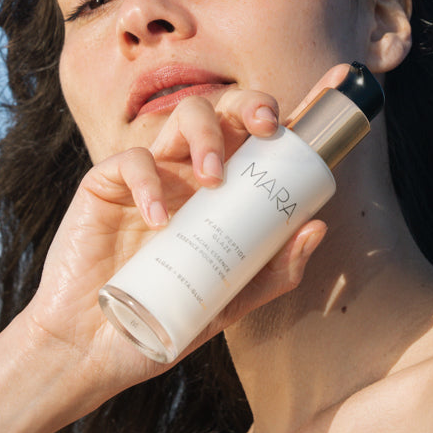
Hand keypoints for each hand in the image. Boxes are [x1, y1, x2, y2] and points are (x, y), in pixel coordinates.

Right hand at [21, 78, 333, 409]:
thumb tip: (317, 228)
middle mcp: (191, 172)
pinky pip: (133, 160)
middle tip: (267, 128)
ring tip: (212, 180)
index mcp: (227, 192)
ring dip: (206, 137)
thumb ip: (272, 272)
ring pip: (183, 116)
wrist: (94, 351)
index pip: (265, 138)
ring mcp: (151, 174)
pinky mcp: (107, 183)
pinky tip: (158, 222)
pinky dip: (149, 183)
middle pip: (227, 110)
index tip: (338, 81)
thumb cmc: (164, 320)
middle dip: (251, 104)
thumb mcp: (229, 303)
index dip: (300, 107)